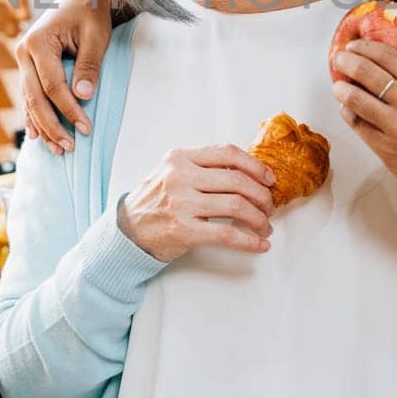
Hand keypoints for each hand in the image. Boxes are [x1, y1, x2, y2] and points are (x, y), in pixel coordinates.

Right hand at [15, 0, 115, 153]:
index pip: (53, 86)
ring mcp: (23, 60)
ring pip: (29, 100)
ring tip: (58, 150)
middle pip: (35, 97)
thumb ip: (89, 65)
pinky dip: (34, 116)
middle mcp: (24, 52)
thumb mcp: (96, 36)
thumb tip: (83, 95)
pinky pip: (29, 96)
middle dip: (53, 125)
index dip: (69, 110)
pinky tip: (38, 136)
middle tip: (70, 147)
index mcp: (39, 42)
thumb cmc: (91, 13)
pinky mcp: (28, 66)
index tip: (86, 128)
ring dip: (43, 126)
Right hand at [117, 144, 276, 261]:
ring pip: (236, 206)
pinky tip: (259, 245)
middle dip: (262, 195)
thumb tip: (248, 172)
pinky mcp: (184, 230)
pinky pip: (227, 234)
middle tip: (269, 206)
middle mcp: (181, 177)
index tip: (269, 178)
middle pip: (237, 180)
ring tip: (265, 226)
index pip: (227, 153)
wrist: (127, 230)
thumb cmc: (155, 201)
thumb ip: (203, 167)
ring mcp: (182, 203)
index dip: (255, 165)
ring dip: (259, 218)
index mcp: (180, 158)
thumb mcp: (172, 172)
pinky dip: (249, 241)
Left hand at [331, 39, 396, 229]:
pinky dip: (348, 113)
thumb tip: (381, 69)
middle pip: (368, 72)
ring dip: (342, 88)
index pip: (390, 57)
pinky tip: (347, 110)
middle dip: (347, 61)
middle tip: (339, 58)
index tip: (355, 44)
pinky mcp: (387, 149)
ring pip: (357, 99)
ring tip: (338, 85)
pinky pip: (358, 125)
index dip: (366, 47)